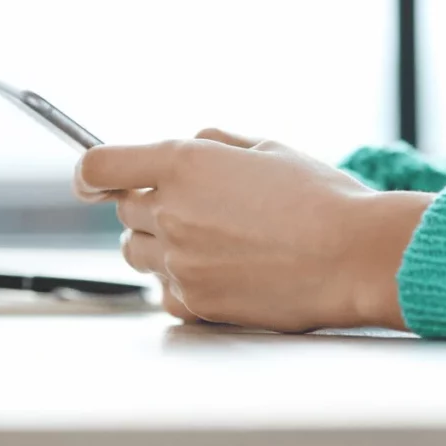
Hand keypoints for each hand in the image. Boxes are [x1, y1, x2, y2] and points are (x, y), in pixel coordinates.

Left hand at [74, 129, 432, 332]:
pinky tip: (221, 270)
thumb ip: (213, 143)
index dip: (90, 173)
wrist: (355, 255)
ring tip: (210, 240)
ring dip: (158, 243)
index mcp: (183, 164)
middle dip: (147, 205)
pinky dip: (180, 281)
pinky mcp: (195, 302)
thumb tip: (186, 145)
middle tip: (192, 207)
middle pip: (123, 211)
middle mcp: (171, 211)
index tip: (92, 181)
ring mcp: (180, 261)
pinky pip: (163, 291)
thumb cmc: (320, 197)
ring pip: (137, 252)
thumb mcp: (267, 147)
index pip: (99, 166)